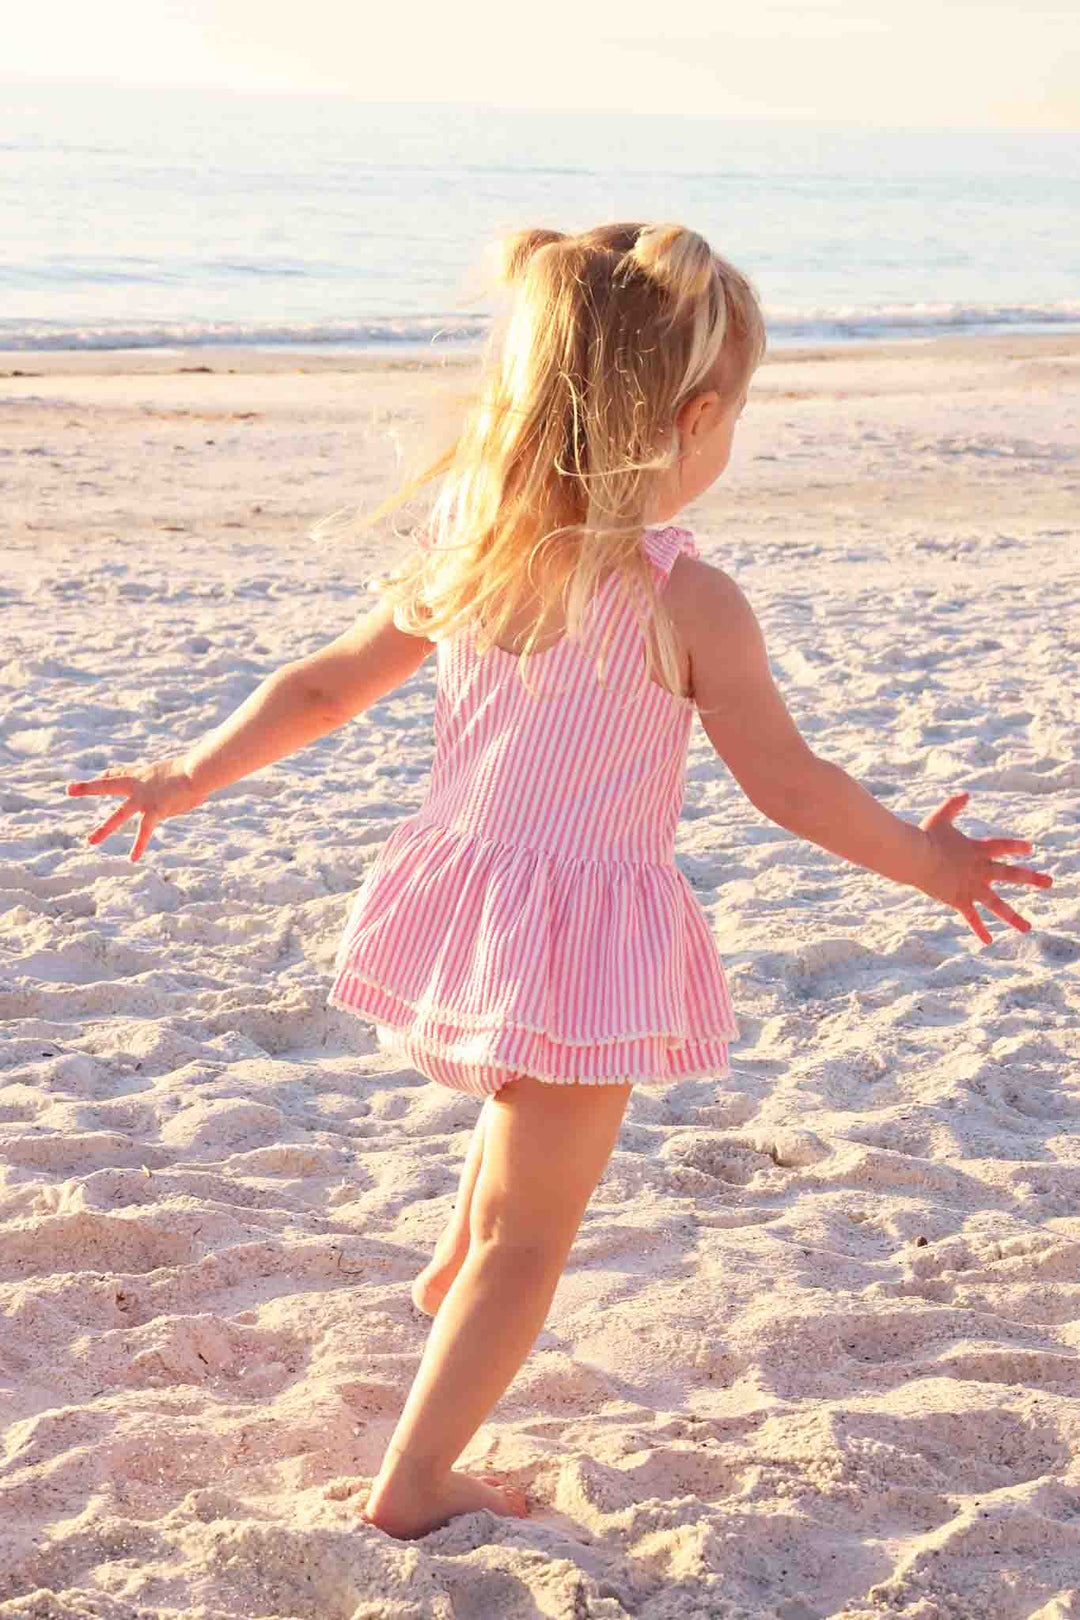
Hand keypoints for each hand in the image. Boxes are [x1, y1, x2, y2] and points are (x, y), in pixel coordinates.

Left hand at [66, 758, 205, 862]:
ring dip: (103, 830)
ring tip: (89, 842)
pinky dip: (139, 845)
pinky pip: (144, 831)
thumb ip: (181, 782)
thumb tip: (195, 786)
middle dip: (88, 787)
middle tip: (69, 789)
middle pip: (108, 785)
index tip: (101, 775)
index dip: (109, 775)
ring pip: (118, 815)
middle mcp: (139, 785)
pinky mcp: (155, 810)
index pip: (121, 774)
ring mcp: (144, 799)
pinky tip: (132, 858)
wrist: (198, 770)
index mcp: (145, 774)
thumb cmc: (199, 769)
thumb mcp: (185, 771)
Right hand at [919, 791, 1052, 943]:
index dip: (1016, 847)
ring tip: (1028, 928)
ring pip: (997, 904)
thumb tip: (966, 794)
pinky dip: (979, 929)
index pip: (1002, 847)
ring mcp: (971, 887)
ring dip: (1013, 916)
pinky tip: (989, 941)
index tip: (1029, 848)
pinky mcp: (959, 899)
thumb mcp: (940, 817)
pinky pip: (972, 917)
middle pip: (1011, 875)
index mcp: (977, 850)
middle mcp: (979, 869)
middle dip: (1032, 879)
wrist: (916, 857)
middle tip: (1049, 883)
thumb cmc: (925, 836)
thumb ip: (953, 806)